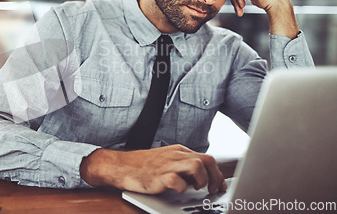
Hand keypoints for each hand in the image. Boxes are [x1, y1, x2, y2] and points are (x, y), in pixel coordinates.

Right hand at [80, 145, 226, 194]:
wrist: (120, 166)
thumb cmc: (142, 166)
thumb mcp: (166, 160)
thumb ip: (182, 165)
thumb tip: (202, 176)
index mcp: (179, 151)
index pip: (207, 158)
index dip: (218, 174)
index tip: (220, 185)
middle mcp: (175, 156)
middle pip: (207, 160)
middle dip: (215, 177)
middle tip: (213, 189)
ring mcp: (167, 165)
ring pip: (196, 166)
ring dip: (202, 180)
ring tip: (196, 189)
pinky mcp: (158, 176)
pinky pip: (176, 181)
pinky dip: (182, 188)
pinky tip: (179, 190)